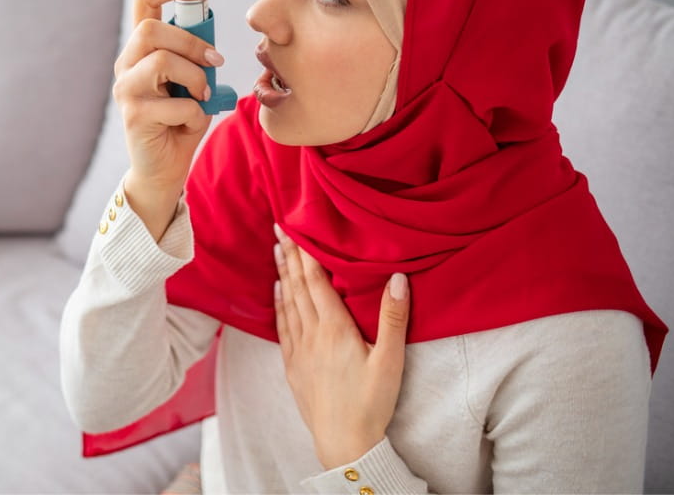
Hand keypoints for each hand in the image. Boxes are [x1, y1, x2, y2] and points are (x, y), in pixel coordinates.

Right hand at [112, 0, 222, 238]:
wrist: (164, 170)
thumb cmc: (181, 122)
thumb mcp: (193, 82)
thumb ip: (196, 59)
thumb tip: (210, 42)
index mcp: (141, 49)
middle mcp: (126, 65)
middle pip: (150, 29)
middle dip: (192, 42)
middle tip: (216, 61)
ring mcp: (126, 90)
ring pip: (161, 60)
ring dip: (195, 76)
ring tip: (204, 95)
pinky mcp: (134, 116)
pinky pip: (175, 103)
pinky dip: (195, 113)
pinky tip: (190, 123)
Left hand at [273, 223, 409, 469]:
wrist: (344, 443)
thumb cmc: (371, 402)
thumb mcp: (390, 360)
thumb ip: (393, 317)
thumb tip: (398, 277)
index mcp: (335, 328)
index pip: (317, 281)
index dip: (306, 253)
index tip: (296, 229)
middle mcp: (312, 334)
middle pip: (298, 287)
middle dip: (289, 256)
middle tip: (279, 229)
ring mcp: (299, 350)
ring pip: (288, 303)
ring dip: (282, 275)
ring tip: (275, 251)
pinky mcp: (293, 366)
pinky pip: (282, 326)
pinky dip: (278, 304)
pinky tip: (277, 292)